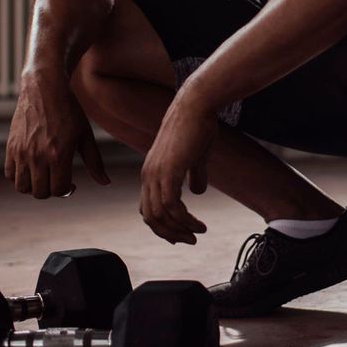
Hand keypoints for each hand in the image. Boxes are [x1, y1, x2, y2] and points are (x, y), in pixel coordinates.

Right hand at [5, 68, 109, 198]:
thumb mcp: (85, 135)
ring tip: (44, 175)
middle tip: (58, 179)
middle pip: (40, 193)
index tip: (71, 184)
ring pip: (22, 187)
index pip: (59, 190)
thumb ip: (95, 162)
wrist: (44, 88)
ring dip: (34, 186)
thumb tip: (106, 183)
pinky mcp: (11, 146)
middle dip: (51, 190)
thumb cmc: (69, 110)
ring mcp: (21, 152)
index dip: (66, 191)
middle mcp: (37, 156)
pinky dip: (19, 177)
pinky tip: (32, 168)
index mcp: (58, 154)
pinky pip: (10, 174)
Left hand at [140, 90, 215, 244]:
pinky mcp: (168, 172)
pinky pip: (172, 206)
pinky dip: (185, 220)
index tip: (180, 234)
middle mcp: (148, 175)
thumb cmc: (198, 126)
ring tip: (198, 234)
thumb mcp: (196, 156)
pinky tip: (199, 225)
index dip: (161, 226)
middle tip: (190, 240)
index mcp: (151, 171)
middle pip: (151, 217)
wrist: (197, 105)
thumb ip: (194, 174)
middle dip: (170, 233)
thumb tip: (198, 192)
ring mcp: (156, 173)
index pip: (148, 208)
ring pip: (161, 215)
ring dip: (180, 229)